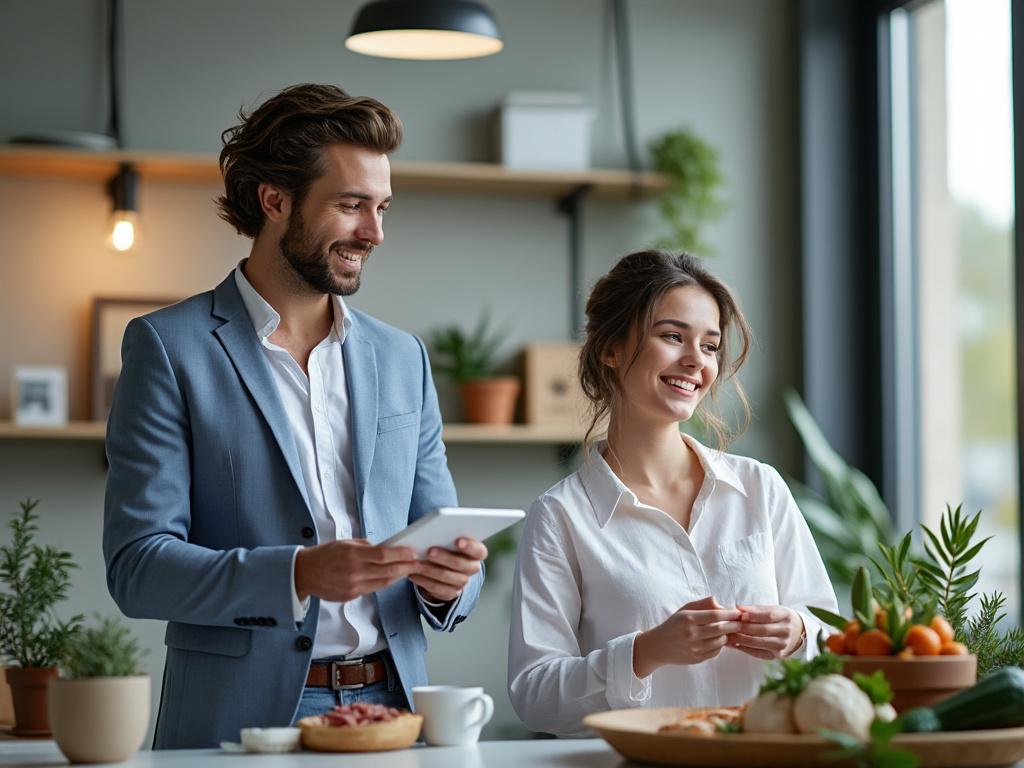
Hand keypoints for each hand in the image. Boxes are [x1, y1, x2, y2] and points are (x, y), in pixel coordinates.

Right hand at [294, 539, 418, 601]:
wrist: (304, 573)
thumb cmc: (325, 554)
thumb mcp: (346, 543)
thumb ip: (366, 547)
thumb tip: (387, 549)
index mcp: (352, 555)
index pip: (383, 555)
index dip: (401, 554)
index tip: (413, 552)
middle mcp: (354, 572)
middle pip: (387, 572)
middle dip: (406, 567)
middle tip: (418, 563)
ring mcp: (353, 586)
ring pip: (382, 583)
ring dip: (397, 576)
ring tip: (408, 570)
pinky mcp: (351, 596)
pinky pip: (372, 589)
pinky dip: (383, 583)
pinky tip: (391, 577)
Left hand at [409, 537, 486, 602]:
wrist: (442, 565)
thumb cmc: (446, 544)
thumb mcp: (449, 537)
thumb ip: (447, 534)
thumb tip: (435, 530)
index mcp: (477, 552)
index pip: (479, 551)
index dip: (470, 546)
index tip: (457, 541)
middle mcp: (472, 568)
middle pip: (462, 565)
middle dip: (445, 558)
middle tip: (430, 551)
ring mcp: (462, 582)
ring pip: (448, 577)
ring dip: (431, 570)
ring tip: (417, 563)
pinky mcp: (451, 593)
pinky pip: (438, 589)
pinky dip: (424, 581)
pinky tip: (413, 574)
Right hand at [633, 596, 743, 677]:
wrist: (658, 646)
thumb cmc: (674, 625)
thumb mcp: (684, 610)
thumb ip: (702, 604)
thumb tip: (721, 604)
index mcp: (688, 618)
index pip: (715, 615)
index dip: (729, 613)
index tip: (738, 612)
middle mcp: (691, 634)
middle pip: (720, 629)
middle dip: (734, 625)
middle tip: (741, 623)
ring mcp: (694, 648)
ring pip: (720, 641)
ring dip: (728, 636)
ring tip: (729, 631)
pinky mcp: (696, 659)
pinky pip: (715, 651)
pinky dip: (720, 645)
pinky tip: (719, 640)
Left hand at [728, 604, 804, 659]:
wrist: (799, 632)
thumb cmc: (781, 618)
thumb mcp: (774, 609)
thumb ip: (757, 609)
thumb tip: (739, 608)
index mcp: (786, 616)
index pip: (769, 615)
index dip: (754, 615)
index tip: (740, 613)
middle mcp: (786, 631)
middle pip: (762, 630)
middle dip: (743, 628)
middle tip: (728, 625)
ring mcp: (782, 645)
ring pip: (759, 643)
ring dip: (741, 639)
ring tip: (728, 635)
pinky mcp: (777, 655)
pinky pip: (758, 653)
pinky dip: (745, 649)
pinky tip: (734, 645)